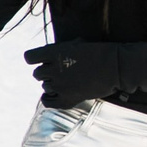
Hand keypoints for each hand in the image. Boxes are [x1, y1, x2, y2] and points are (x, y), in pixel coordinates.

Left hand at [23, 41, 146, 106]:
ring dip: (52, 84)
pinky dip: (48, 99)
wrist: (116, 67)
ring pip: (44, 87)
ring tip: (65, 81)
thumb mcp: (77, 44)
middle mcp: (54, 69)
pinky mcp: (68, 99)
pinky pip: (47, 102)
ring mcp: (60, 85)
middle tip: (59, 71)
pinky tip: (53, 95)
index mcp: (55, 52)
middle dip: (46, 72)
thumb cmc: (99, 52)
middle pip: (37, 74)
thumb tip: (49, 55)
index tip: (41, 60)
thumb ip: (60, 50)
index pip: (29, 58)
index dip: (35, 58)